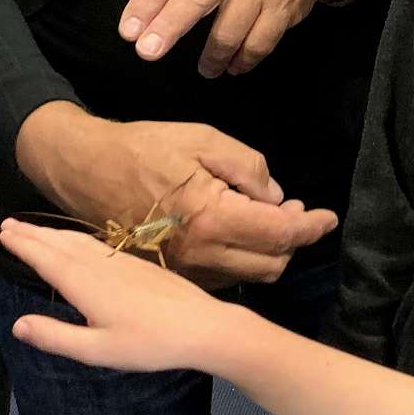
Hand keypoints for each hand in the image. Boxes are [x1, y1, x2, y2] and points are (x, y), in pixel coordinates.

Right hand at [1, 220, 243, 371]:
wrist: (203, 327)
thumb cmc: (149, 344)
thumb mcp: (97, 351)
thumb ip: (56, 337)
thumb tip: (17, 324)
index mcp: (86, 284)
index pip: (46, 258)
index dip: (23, 245)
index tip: (2, 233)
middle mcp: (100, 266)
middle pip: (59, 244)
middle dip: (32, 233)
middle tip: (7, 224)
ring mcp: (121, 262)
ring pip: (79, 242)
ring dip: (52, 234)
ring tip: (32, 230)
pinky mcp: (138, 265)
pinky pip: (96, 245)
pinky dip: (75, 239)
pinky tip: (77, 244)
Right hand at [15, 104, 336, 285]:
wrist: (85, 170)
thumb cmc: (143, 148)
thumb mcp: (203, 139)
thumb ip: (249, 168)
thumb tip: (275, 198)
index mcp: (213, 219)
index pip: (281, 234)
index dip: (312, 226)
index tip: (328, 217)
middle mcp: (203, 254)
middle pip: (272, 265)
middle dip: (293, 240)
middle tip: (294, 210)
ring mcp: (187, 269)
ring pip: (249, 275)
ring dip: (269, 250)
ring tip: (268, 216)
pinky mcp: (175, 272)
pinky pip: (225, 275)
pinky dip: (242, 257)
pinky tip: (239, 229)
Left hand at [119, 0, 348, 78]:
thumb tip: (147, 19)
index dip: (145, 4)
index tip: (128, 31)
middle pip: (194, 0)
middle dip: (168, 28)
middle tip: (148, 53)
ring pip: (227, 32)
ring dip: (212, 58)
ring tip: (206, 70)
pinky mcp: (282, 10)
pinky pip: (257, 44)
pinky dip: (243, 61)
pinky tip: (235, 67)